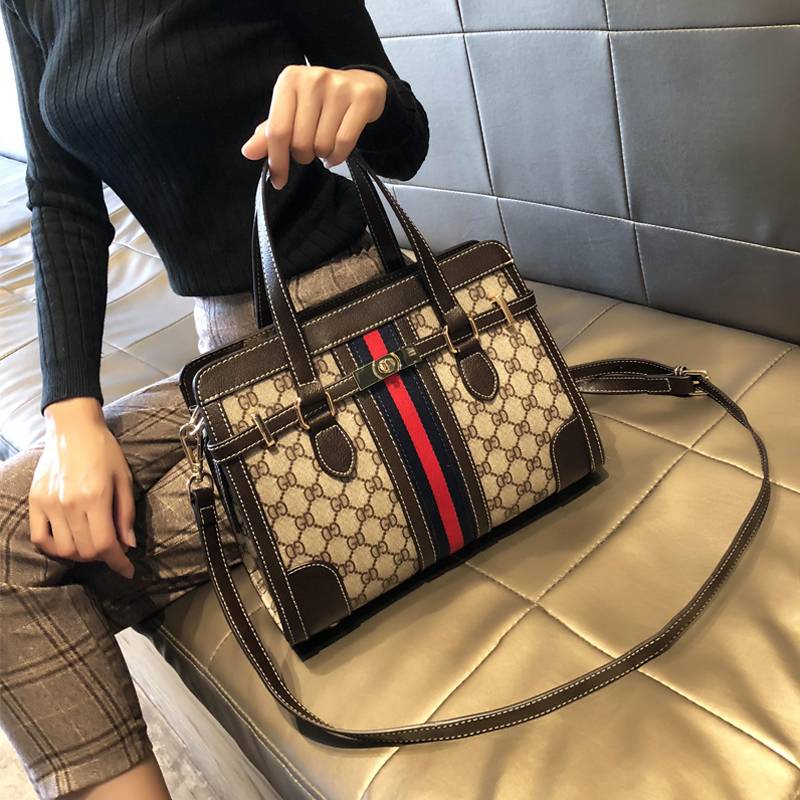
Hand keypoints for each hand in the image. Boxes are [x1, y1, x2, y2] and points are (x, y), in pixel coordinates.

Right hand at [29, 397, 136, 578]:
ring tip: (93, 542)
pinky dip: (55, 548)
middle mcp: (70, 504)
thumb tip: (128, 545)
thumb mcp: (124, 479)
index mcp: (96, 497)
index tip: (128, 570)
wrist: (73, 429)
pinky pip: (40, 538)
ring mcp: (49, 504)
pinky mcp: (35, 501)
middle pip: (86, 551)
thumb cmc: (104, 450)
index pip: (106, 544)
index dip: (118, 563)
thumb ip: (126, 514)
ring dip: (81, 554)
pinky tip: (69, 541)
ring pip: (64, 549)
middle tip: (113, 548)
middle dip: (104, 557)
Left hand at [240, 65, 387, 188]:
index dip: (277, 161)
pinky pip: (344, 143)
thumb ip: (269, 133)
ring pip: (322, 145)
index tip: (278, 180)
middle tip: (310, 149)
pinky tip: (335, 153)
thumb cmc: (320, 102)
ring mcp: (339, 87)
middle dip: (304, 155)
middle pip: (300, 142)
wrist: (361, 85)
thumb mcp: (291, 112)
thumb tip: (247, 152)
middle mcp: (313, 79)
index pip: (277, 131)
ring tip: (324, 145)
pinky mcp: (361, 99)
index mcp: (289, 80)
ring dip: (322, 155)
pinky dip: (338, 157)